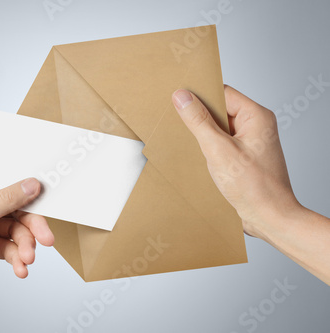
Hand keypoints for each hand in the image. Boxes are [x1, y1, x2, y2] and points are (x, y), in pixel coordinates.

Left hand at [0, 171, 53, 331]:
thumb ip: (6, 199)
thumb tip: (30, 185)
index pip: (7, 182)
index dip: (28, 192)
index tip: (47, 200)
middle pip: (16, 209)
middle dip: (30, 227)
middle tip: (45, 239)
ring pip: (15, 231)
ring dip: (24, 246)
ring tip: (26, 260)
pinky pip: (8, 247)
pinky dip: (16, 258)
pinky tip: (19, 268)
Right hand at [172, 86, 301, 239]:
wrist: (270, 219)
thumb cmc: (254, 187)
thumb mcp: (219, 150)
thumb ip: (199, 121)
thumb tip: (182, 97)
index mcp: (257, 116)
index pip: (223, 93)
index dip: (201, 95)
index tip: (179, 98)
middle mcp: (256, 126)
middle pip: (220, 110)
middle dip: (200, 117)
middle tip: (181, 123)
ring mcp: (251, 142)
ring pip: (220, 128)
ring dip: (204, 135)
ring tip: (194, 145)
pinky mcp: (245, 157)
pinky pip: (222, 143)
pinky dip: (209, 148)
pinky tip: (201, 158)